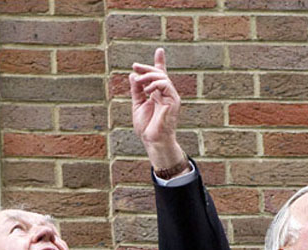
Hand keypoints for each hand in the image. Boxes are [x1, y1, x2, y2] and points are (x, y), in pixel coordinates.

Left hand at [129, 47, 184, 169]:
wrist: (153, 140)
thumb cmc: (146, 127)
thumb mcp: (137, 105)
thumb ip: (136, 91)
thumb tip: (133, 75)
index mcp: (158, 94)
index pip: (160, 76)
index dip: (159, 63)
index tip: (159, 50)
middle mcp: (166, 94)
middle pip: (160, 74)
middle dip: (147, 68)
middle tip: (135, 66)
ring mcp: (171, 96)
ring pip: (162, 78)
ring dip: (148, 76)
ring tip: (138, 80)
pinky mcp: (173, 100)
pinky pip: (166, 85)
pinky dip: (155, 84)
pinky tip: (146, 89)